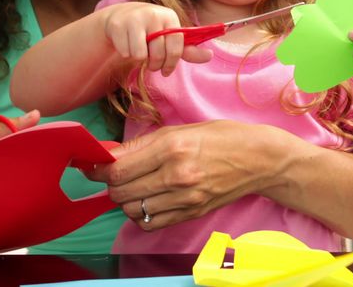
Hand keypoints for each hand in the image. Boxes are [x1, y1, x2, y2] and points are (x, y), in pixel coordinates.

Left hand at [87, 120, 274, 229]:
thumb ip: (143, 144)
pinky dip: (140, 215)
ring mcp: (185, 198)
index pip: (119, 168)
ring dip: (125, 199)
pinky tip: (147, 201)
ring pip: (132, 209)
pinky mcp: (191, 213)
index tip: (92, 164)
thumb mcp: (181, 129)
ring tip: (133, 186)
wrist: (259, 159)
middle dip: (110, 183)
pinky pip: (150, 223)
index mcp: (173, 147)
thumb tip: (109, 155)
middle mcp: (177, 175)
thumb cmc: (222, 137)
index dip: (98, 168)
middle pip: (120, 191)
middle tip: (113, 173)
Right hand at [103, 2, 210, 75]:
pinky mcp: (118, 25)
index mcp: (170, 17)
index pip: (176, 47)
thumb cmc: (151, 31)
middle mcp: (153, 14)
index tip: (166, 71)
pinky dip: (125, 53)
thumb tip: (209, 56)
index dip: (171, 64)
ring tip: (139, 50)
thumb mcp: (170, 39)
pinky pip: (125, 52)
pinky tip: (126, 43)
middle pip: (158, 54)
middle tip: (150, 60)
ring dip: (139, 59)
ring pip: (140, 55)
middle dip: (154, 64)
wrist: (123, 17)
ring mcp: (134, 18)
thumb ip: (189, 50)